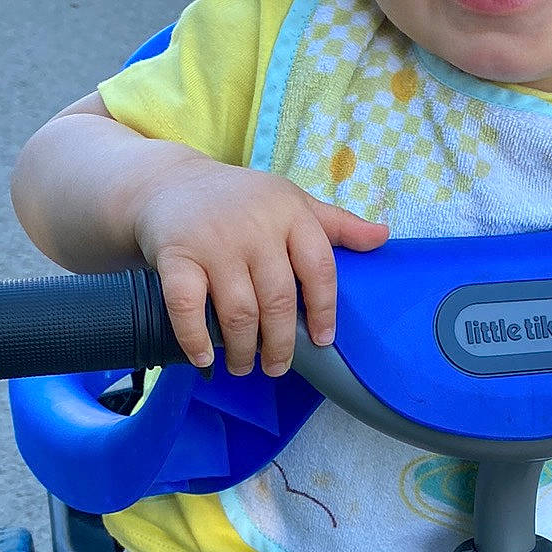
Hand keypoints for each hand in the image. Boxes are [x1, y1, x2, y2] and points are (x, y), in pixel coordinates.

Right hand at [131, 157, 387, 374]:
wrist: (168, 184)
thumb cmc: (240, 201)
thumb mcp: (291, 202)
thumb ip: (336, 224)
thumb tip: (383, 237)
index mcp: (290, 213)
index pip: (319, 268)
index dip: (325, 310)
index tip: (323, 340)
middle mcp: (254, 226)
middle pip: (279, 300)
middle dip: (280, 343)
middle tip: (277, 367)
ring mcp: (213, 241)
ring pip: (239, 311)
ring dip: (244, 349)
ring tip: (245, 365)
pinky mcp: (176, 255)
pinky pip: (187, 306)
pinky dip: (196, 338)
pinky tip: (205, 357)